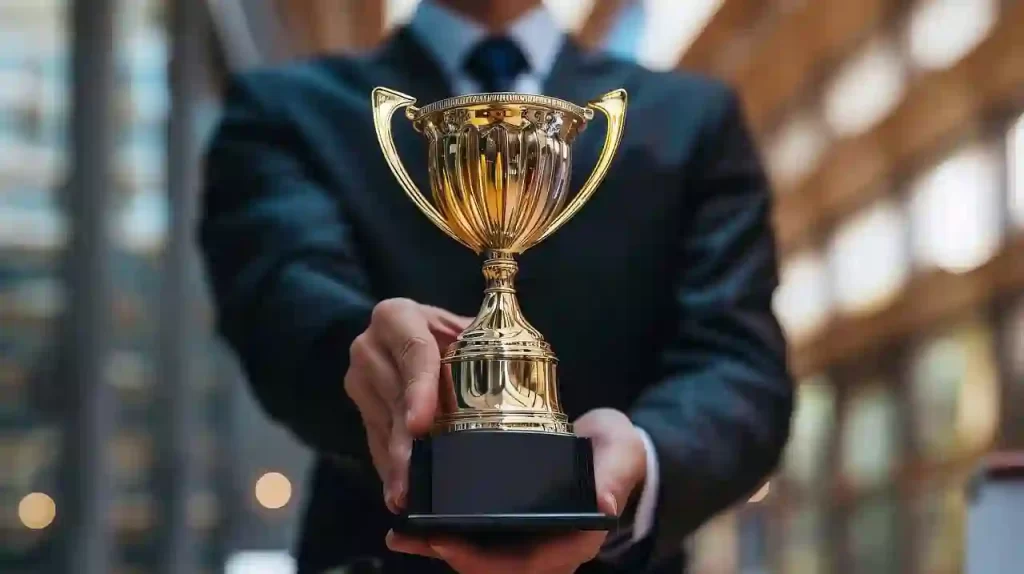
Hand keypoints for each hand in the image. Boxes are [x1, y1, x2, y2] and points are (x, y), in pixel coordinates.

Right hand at [344, 298, 470, 510]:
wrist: (408, 335)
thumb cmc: (448, 335)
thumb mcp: (463, 330)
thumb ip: (483, 341)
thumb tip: (521, 369)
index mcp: (398, 316)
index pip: (413, 352)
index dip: (420, 390)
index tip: (421, 425)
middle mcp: (370, 344)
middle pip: (395, 397)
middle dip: (406, 439)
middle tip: (414, 476)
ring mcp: (359, 377)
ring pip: (382, 424)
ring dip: (396, 461)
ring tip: (406, 493)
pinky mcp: (358, 405)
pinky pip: (374, 438)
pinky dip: (388, 466)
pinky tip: (397, 490)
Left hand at [387, 408, 647, 573]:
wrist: (609, 447)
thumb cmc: (616, 453)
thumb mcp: (621, 456)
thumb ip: (614, 476)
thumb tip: (605, 507)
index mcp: (571, 542)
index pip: (524, 565)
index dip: (482, 560)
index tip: (446, 541)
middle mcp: (544, 550)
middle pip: (491, 568)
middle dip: (449, 555)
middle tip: (409, 536)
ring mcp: (525, 541)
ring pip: (477, 557)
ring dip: (438, 548)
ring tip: (399, 534)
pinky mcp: (509, 526)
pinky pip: (474, 538)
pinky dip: (442, 534)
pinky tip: (412, 524)